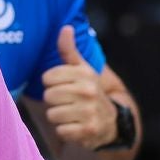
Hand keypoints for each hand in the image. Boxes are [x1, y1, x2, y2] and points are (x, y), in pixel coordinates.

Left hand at [39, 25, 116, 149]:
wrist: (111, 121)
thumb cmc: (88, 91)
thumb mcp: (82, 70)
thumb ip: (69, 51)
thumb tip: (65, 27)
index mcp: (85, 74)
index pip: (48, 77)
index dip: (51, 84)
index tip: (63, 86)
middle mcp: (88, 91)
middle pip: (48, 96)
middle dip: (54, 101)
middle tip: (68, 102)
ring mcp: (90, 111)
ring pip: (52, 114)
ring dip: (58, 117)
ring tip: (72, 114)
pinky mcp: (88, 131)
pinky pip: (61, 131)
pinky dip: (65, 131)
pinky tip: (75, 126)